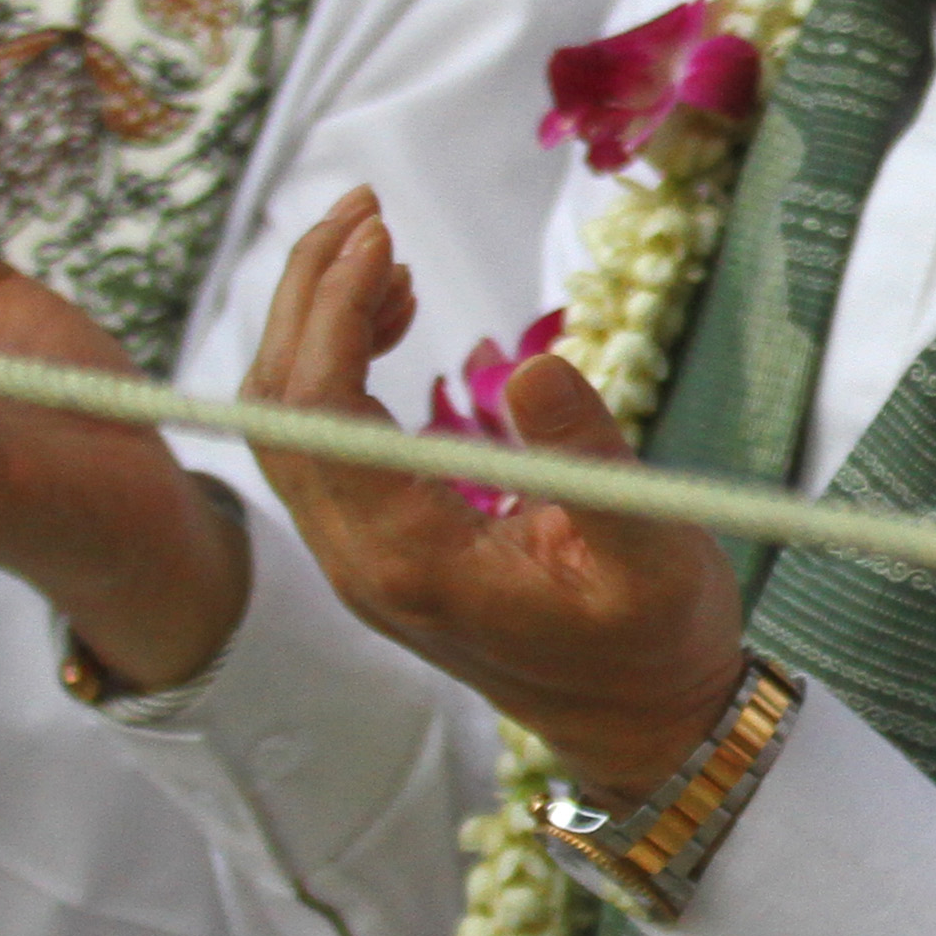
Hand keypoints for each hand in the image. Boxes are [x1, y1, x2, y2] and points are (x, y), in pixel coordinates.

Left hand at [240, 195, 746, 801]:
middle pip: (279, 411)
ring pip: (289, 424)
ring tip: (377, 241)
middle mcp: (361, 561)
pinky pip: (321, 442)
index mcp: (412, 561)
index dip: (331, 315)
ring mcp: (360, 558)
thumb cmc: (656, 641)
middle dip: (307, 296)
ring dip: (314, 323)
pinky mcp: (378, 546)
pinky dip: (335, 362)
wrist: (643, 728)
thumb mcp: (650, 547)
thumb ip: (587, 461)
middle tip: (366, 207)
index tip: (379, 234)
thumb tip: (537, 364)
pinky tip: (394, 312)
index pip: (319, 420)